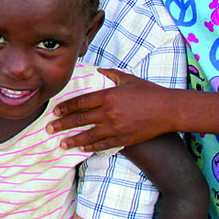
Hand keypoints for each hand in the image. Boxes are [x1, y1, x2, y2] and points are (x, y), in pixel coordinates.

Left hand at [47, 69, 172, 150]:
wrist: (169, 110)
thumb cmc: (149, 92)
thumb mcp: (128, 79)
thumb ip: (111, 74)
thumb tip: (98, 70)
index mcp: (108, 96)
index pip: (81, 102)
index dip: (66, 107)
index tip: (55, 111)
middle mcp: (109, 112)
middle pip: (80, 119)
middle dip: (62, 124)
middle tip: (49, 129)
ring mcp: (116, 127)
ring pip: (89, 135)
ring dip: (73, 139)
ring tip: (61, 143)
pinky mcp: (124, 139)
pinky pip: (103, 145)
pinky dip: (91, 147)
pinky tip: (81, 148)